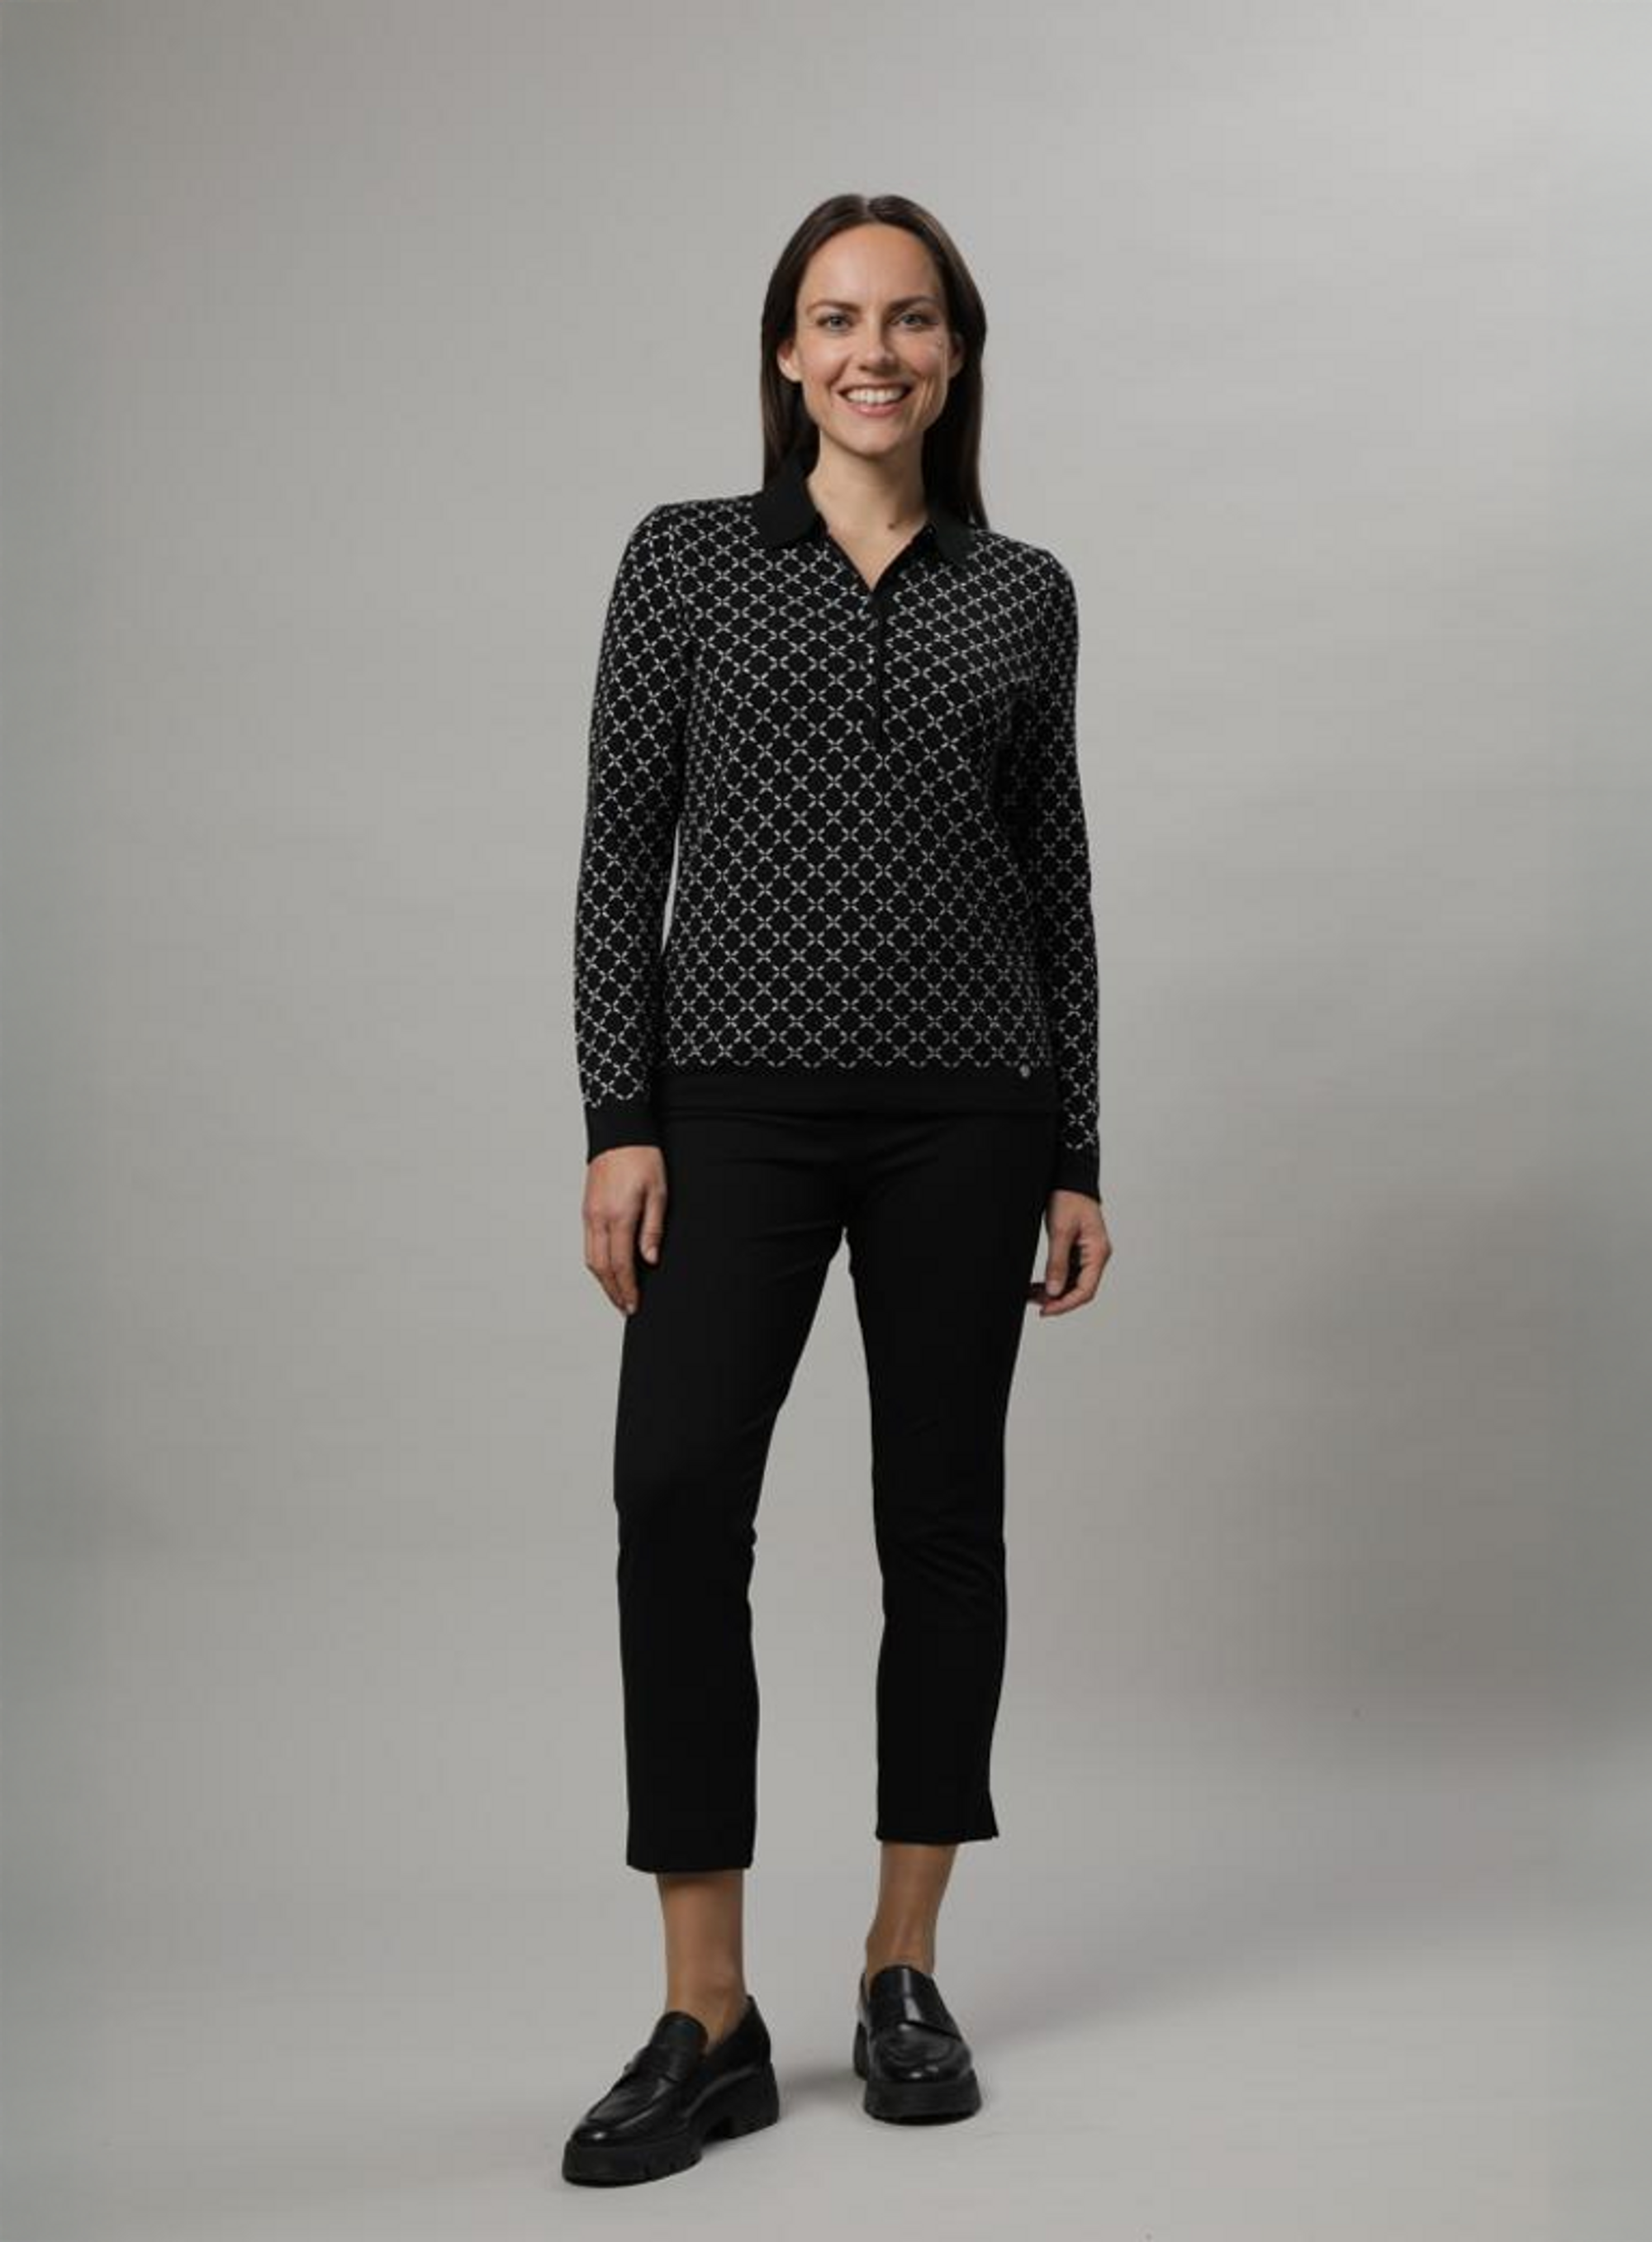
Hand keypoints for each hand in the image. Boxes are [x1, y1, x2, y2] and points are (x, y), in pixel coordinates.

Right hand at [583, 1145, 667, 1315]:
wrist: (619, 1132)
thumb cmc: (643, 1159)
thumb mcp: (658, 1193)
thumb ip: (653, 1229)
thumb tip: (649, 1259)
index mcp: (619, 1217)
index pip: (620, 1264)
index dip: (627, 1288)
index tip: (633, 1305)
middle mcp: (599, 1219)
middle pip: (601, 1267)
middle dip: (613, 1291)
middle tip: (625, 1307)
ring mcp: (589, 1214)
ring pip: (591, 1258)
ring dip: (603, 1280)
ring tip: (617, 1294)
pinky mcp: (587, 1209)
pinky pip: (588, 1245)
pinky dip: (597, 1263)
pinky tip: (607, 1269)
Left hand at [1029, 1191, 1110, 1317]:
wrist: (1069, 1179)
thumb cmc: (1069, 1198)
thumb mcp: (1060, 1231)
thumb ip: (1057, 1264)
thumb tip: (1054, 1291)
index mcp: (1097, 1252)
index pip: (1085, 1290)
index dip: (1065, 1304)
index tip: (1046, 1310)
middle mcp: (1096, 1256)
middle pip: (1080, 1290)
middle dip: (1057, 1300)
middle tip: (1034, 1303)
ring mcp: (1088, 1255)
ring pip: (1072, 1284)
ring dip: (1053, 1292)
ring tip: (1030, 1294)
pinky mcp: (1078, 1251)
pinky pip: (1068, 1273)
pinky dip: (1053, 1280)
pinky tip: (1037, 1285)